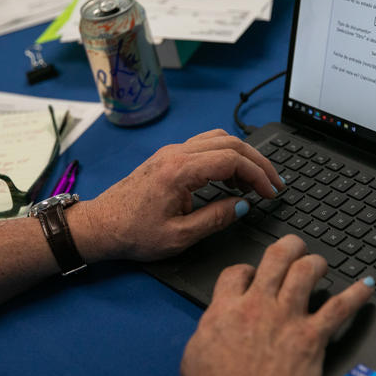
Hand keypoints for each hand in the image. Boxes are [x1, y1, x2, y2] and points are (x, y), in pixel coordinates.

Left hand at [68, 129, 284, 261]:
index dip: (258, 175)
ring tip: (254, 183)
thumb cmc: (133, 233)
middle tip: (275, 183)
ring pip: (218, 139)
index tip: (271, 193)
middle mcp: (176, 153)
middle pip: (230, 143)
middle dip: (258, 162)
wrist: (101, 225)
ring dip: (242, 156)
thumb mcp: (179, 236)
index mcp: (179, 171)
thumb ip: (216, 218)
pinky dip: (225, 156)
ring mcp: (171, 152)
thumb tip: (244, 205)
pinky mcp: (168, 157)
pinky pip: (205, 145)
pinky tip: (230, 178)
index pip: (232, 159)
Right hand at [180, 235, 373, 375]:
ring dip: (315, 262)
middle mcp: (257, 306)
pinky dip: (357, 294)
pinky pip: (340, 307)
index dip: (245, 268)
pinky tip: (367, 286)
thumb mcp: (196, 355)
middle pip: (275, 257)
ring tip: (319, 263)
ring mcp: (287, 319)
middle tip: (294, 247)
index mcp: (225, 309)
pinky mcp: (311, 339)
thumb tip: (217, 318)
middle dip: (288, 246)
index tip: (251, 275)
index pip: (237, 271)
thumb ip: (210, 327)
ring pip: (305, 271)